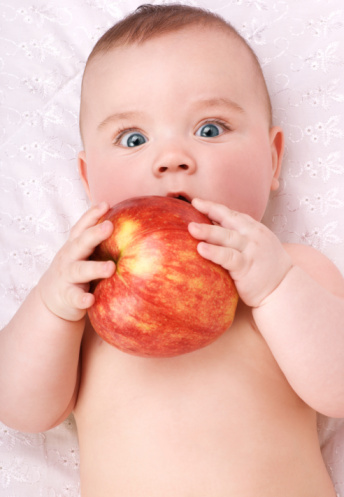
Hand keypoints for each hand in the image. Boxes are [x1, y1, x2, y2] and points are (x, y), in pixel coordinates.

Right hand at [38, 202, 115, 321]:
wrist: (51, 298)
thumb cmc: (75, 269)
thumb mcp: (81, 252)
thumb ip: (97, 240)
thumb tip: (128, 221)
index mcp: (75, 245)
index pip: (82, 227)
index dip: (92, 215)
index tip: (106, 204)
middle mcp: (69, 258)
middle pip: (81, 243)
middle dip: (94, 234)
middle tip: (110, 226)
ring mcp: (67, 277)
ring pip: (80, 270)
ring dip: (95, 268)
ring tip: (111, 268)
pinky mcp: (67, 296)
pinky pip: (75, 297)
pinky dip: (82, 299)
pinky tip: (90, 299)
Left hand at [188, 198, 291, 307]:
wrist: (284, 288)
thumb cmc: (265, 268)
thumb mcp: (255, 245)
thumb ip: (238, 236)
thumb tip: (210, 230)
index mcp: (253, 228)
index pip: (231, 214)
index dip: (214, 207)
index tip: (196, 202)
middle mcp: (253, 236)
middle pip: (228, 220)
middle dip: (210, 210)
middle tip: (192, 205)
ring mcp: (251, 250)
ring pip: (227, 237)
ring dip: (208, 231)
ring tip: (191, 228)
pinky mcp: (247, 267)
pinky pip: (228, 257)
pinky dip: (214, 252)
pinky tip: (201, 249)